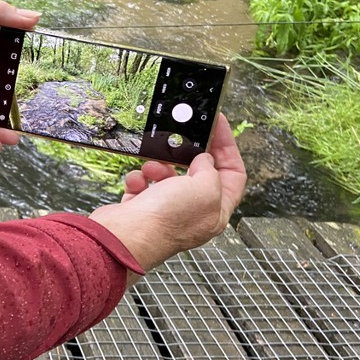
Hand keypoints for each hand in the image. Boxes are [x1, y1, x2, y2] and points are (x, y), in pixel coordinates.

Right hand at [89, 114, 245, 274]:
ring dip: (159, 166)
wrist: (125, 235)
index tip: (217, 125)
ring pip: (168, 176)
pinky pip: (143, 184)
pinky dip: (139, 178)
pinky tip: (137, 182)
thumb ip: (211, 170)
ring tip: (152, 169)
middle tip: (182, 140)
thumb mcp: (205, 187)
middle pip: (198, 174)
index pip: (233, 175)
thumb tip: (204, 160)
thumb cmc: (166, 220)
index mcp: (215, 211)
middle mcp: (193, 213)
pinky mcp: (141, 209)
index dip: (228, 148)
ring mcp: (166, 211)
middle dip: (187, 157)